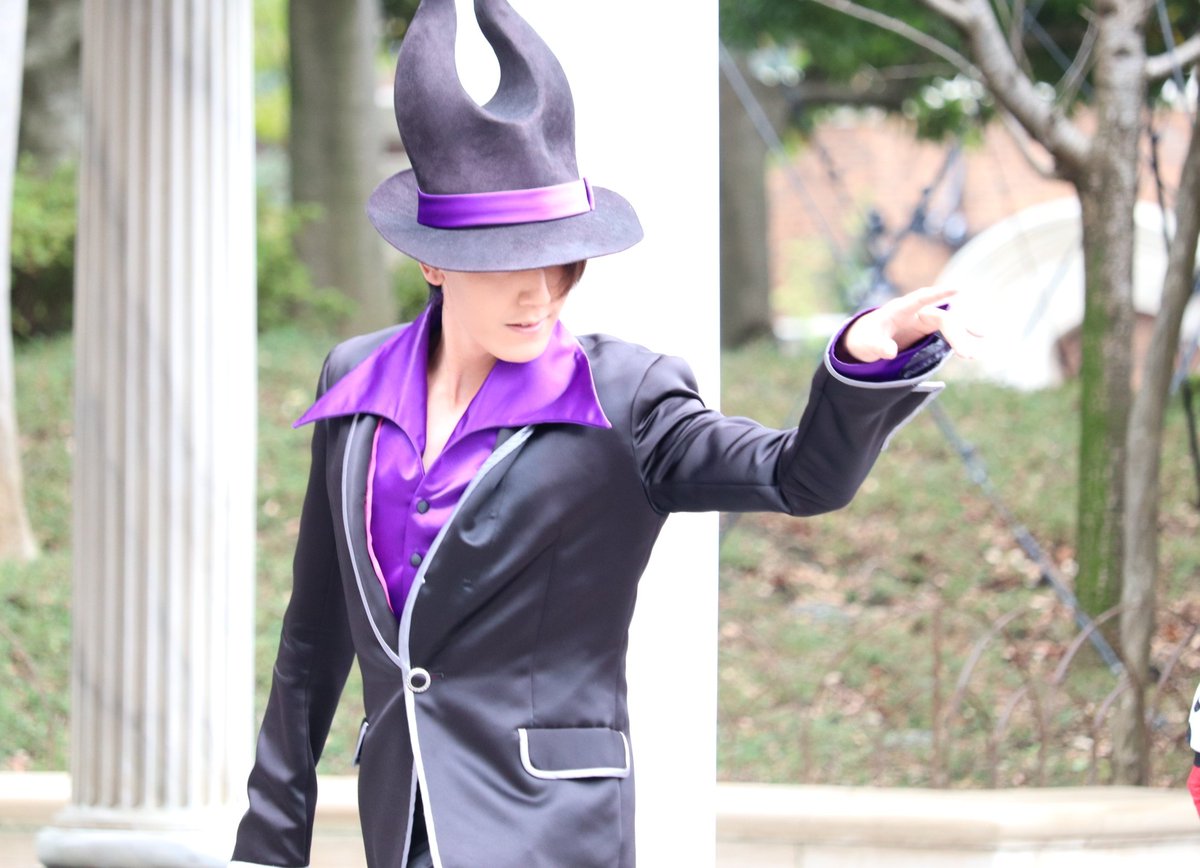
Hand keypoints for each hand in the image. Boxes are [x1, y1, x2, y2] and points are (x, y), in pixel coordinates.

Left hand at [840, 286, 983, 362]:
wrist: (868, 341)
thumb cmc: (866, 337)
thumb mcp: (867, 344)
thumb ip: (878, 346)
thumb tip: (890, 352)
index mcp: (900, 309)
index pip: (921, 298)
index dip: (939, 294)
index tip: (957, 289)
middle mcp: (917, 312)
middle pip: (943, 318)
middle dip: (956, 334)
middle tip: (967, 354)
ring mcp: (925, 321)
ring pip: (950, 325)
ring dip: (962, 338)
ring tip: (972, 356)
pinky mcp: (930, 331)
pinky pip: (949, 333)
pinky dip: (961, 340)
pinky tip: (972, 350)